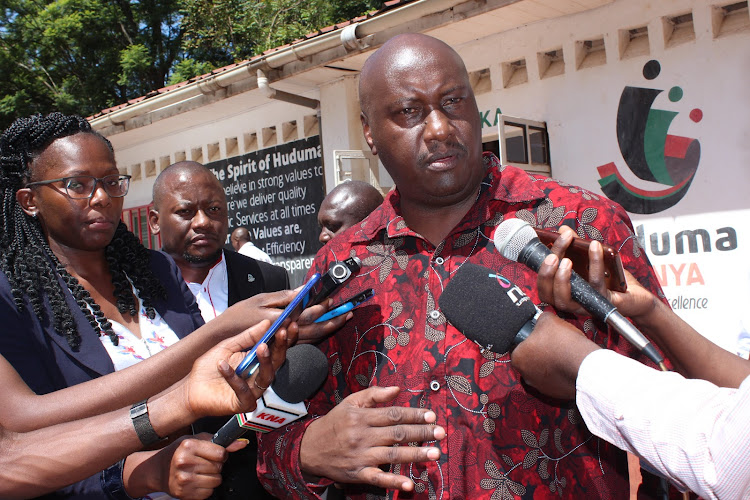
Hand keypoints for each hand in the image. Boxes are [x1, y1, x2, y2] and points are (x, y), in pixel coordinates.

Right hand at [123, 434, 246, 498]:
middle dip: (215, 465)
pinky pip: (208, 492)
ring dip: (212, 477)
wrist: (157, 469)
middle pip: (219, 467)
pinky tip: (196, 481)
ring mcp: (184, 479)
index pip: (221, 453)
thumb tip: (242, 443)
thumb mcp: (196, 440)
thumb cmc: (178, 452)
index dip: (221, 454)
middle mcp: (185, 462)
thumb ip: (220, 441)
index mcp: (189, 446)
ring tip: (200, 472)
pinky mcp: (184, 493)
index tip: (214, 454)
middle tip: (203, 463)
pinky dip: (206, 488)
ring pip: (216, 481)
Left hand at [182, 319, 292, 418]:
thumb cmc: (208, 369)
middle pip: (277, 361)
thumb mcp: (227, 346)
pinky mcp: (243, 404)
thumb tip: (266, 323)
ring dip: (265, 360)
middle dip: (281, 345)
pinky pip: (244, 391)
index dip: (283, 336)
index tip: (289, 322)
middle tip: (282, 331)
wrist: (190, 390)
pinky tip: (222, 365)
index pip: (275, 348)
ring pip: (267, 377)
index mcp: (256, 361)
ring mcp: (252, 390)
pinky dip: (234, 377)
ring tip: (261, 346)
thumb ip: (247, 336)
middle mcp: (258, 375)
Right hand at [220, 288, 348, 344]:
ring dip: (329, 327)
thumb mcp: (260, 299)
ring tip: (343, 317)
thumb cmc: (240, 315)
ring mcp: (284, 342)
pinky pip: (305, 341)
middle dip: (333, 321)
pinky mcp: (283, 346)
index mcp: (279, 320)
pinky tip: (326, 325)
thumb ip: (283, 297)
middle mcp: (284, 334)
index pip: (305, 316)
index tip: (332, 299)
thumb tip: (303, 291)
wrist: (224, 338)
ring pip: (312, 337)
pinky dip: (317, 333)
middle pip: (314, 330)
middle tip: (349, 312)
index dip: (321, 308)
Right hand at [299, 386, 444, 490]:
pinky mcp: (358, 474)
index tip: (431, 416)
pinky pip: (378, 479)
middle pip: (397, 434)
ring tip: (435, 453)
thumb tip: (397, 389)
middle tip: (440, 433)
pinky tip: (410, 484)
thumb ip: (373, 394)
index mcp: (362, 417)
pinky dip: (394, 482)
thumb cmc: (335, 423)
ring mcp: (361, 456)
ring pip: (392, 455)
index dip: (413, 415)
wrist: (310, 448)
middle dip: (421, 433)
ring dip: (415, 455)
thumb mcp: (350, 403)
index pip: (393, 415)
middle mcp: (363, 436)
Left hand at [510, 312, 598, 399]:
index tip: (539, 335)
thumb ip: (540, 319)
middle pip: (530, 359)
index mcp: (517, 357)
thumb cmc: (562, 343)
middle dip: (540, 351)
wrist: (584, 365)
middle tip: (552, 343)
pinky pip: (554, 379)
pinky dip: (559, 373)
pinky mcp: (554, 393)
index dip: (530, 338)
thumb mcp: (548, 320)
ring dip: (550, 363)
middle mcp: (525, 375)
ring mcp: (540, 386)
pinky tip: (568, 364)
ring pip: (542, 370)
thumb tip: (542, 318)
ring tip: (562, 353)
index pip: (518, 345)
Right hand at [538, 226, 657, 320]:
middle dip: (547, 274)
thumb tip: (562, 229)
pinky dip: (594, 263)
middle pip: (550, 293)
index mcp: (563, 292)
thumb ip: (574, 245)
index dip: (541, 269)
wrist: (636, 293)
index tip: (544, 246)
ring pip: (565, 298)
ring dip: (563, 278)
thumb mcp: (589, 258)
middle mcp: (571, 302)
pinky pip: (595, 285)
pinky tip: (595, 246)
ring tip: (567, 260)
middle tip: (554, 256)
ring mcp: (585, 305)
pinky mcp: (603, 302)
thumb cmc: (611, 279)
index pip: (544, 284)